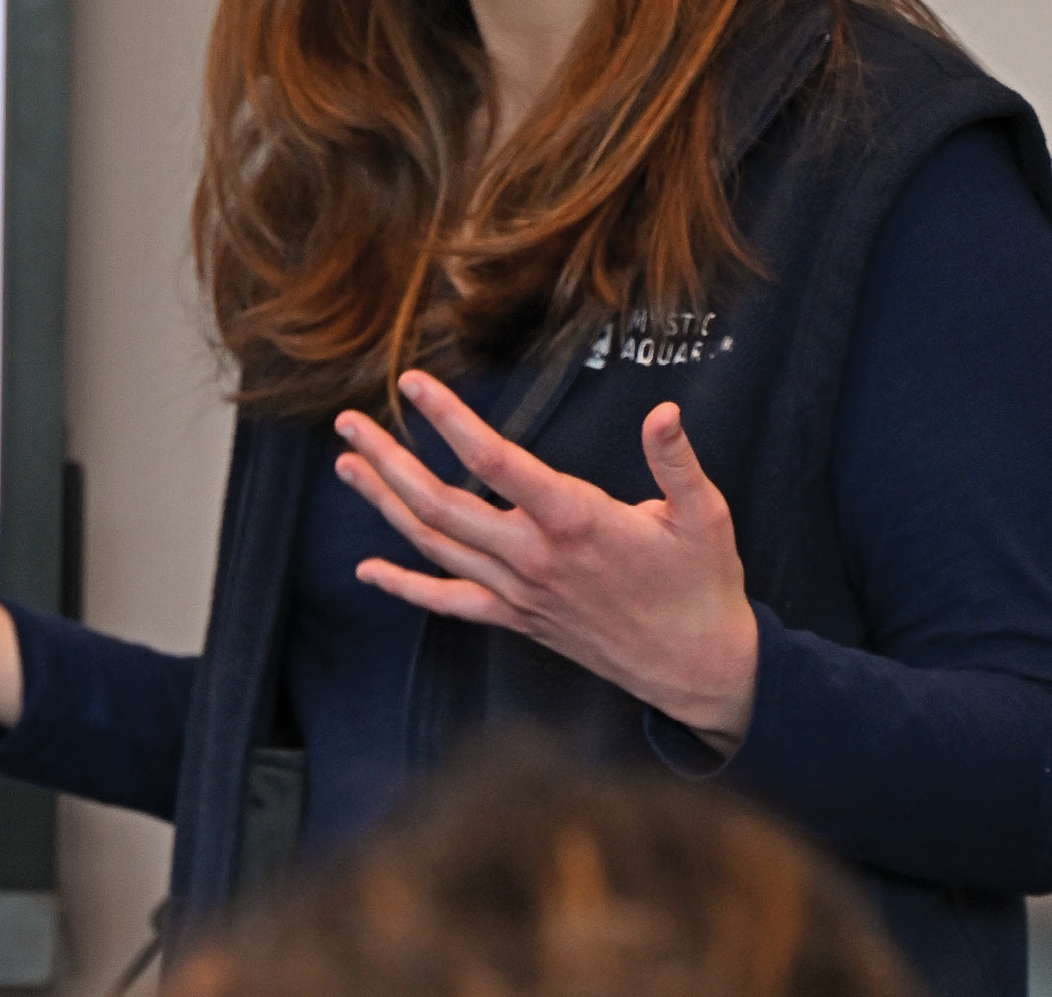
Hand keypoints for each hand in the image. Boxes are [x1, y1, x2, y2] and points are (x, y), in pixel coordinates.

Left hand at [334, 371, 759, 753]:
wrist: (699, 668)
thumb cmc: (702, 585)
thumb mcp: (705, 515)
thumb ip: (677, 462)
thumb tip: (665, 411)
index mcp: (574, 521)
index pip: (495, 461)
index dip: (449, 419)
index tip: (412, 383)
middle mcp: (534, 557)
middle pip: (441, 503)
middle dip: (388, 459)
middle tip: (348, 422)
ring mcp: (519, 592)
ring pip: (434, 546)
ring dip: (384, 504)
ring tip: (346, 464)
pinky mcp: (517, 619)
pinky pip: (449, 604)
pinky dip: (404, 587)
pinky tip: (367, 570)